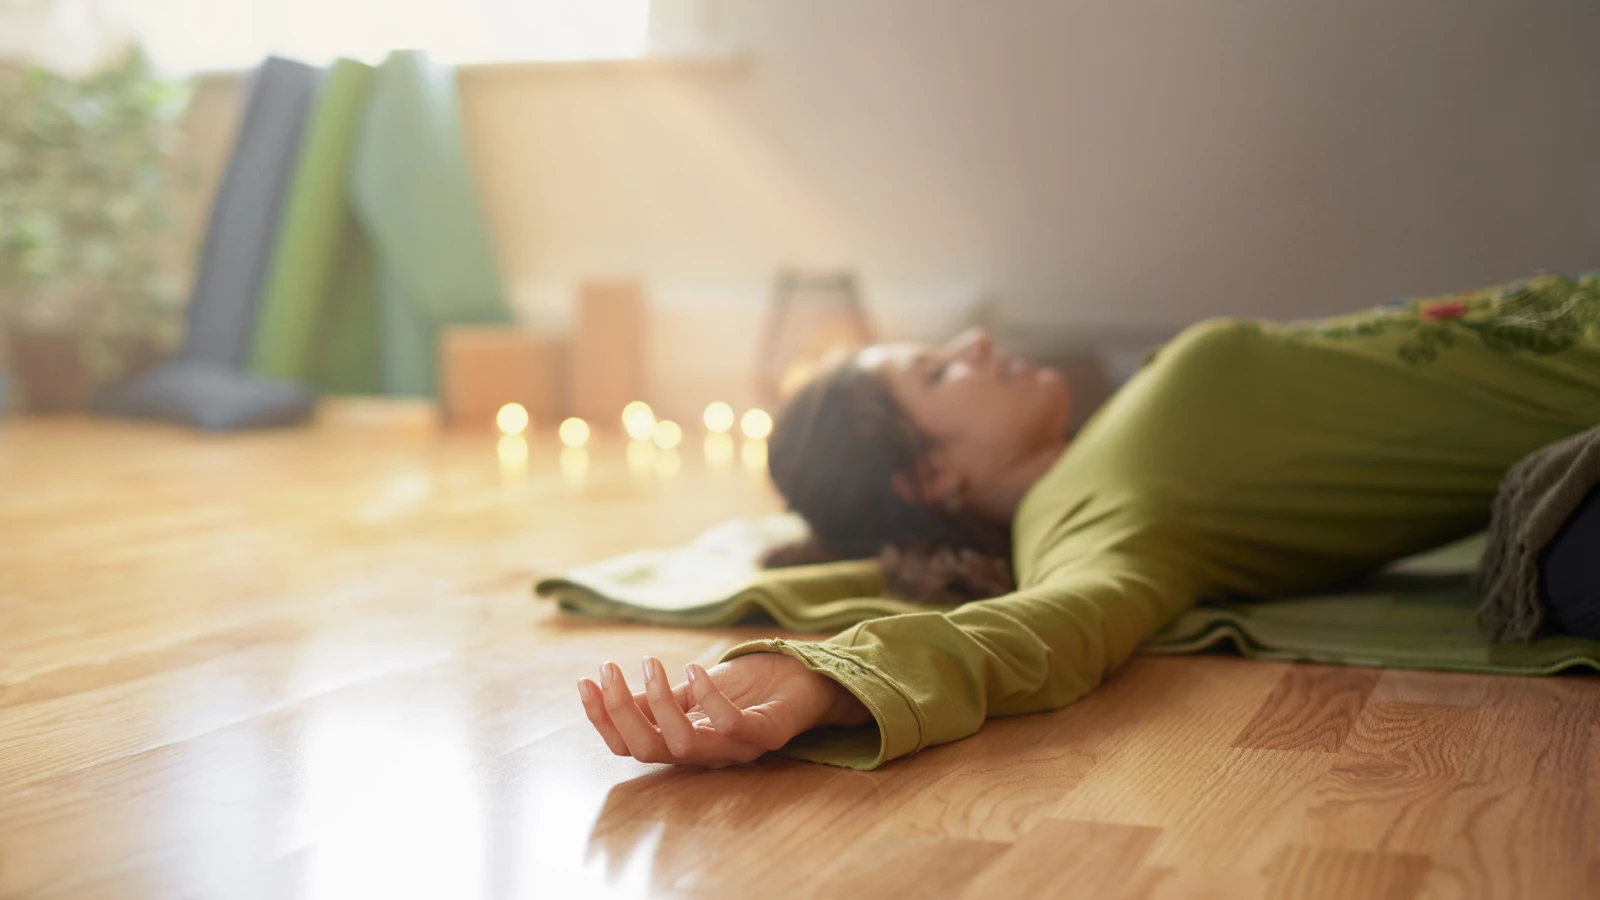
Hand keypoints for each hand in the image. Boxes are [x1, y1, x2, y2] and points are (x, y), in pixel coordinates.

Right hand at [577, 652, 870, 767]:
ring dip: (657, 703)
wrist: (811, 680)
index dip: (603, 720)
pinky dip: (706, 697)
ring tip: (647, 662)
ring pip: (682, 743)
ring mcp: (737, 748)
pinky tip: (693, 667)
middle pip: (648, 750)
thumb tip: (610, 693)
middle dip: (619, 712)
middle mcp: (707, 754)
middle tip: (607, 669)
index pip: (632, 746)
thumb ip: (661, 699)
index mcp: (685, 742)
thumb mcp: (696, 689)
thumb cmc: (752, 688)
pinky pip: (728, 725)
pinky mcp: (767, 734)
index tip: (583, 682)